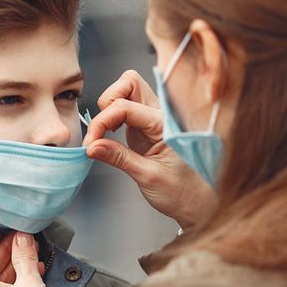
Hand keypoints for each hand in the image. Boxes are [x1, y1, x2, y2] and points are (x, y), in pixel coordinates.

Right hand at [83, 70, 217, 229]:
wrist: (197, 203)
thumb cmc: (182, 192)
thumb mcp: (148, 178)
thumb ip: (119, 158)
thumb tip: (92, 146)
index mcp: (166, 125)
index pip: (126, 106)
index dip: (102, 121)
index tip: (90, 144)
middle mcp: (161, 116)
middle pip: (130, 83)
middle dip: (108, 100)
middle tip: (100, 130)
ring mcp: (153, 119)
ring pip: (128, 90)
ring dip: (110, 106)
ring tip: (103, 135)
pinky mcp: (145, 127)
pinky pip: (126, 108)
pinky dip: (112, 116)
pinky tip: (108, 136)